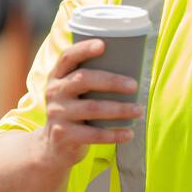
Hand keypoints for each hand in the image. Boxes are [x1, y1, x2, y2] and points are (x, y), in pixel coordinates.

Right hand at [37, 38, 142, 171]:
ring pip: (92, 108)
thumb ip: (92, 81)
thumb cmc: (75, 112)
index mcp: (58, 76)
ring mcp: (57, 114)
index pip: (67, 57)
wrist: (53, 147)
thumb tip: (133, 69)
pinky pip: (93, 134)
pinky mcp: (63, 135)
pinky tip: (129, 133)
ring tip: (138, 110)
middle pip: (83, 80)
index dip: (83, 49)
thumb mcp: (74, 94)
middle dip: (112, 81)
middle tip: (134, 86)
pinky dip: (114, 134)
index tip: (102, 45)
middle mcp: (54, 92)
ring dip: (119, 109)